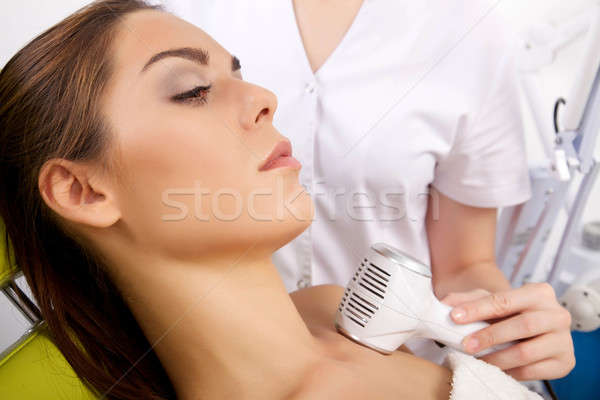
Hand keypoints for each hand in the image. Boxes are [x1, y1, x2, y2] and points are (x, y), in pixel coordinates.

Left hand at [441, 283, 574, 380]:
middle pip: (523, 325)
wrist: (532, 327)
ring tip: (478, 360)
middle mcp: (558, 314)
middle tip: (465, 345)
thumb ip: (467, 300)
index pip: (505, 300)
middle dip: (490, 337)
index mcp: (541, 292)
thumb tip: (445, 304)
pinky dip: (511, 372)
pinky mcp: (565, 362)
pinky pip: (535, 371)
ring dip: (497, 358)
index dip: (478, 309)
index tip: (455, 317)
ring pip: (527, 351)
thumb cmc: (509, 312)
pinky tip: (496, 369)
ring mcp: (564, 339)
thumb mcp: (489, 300)